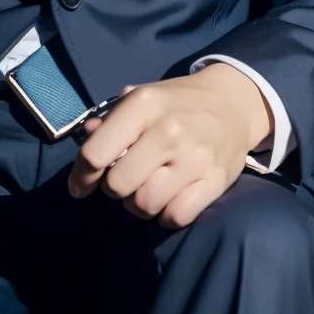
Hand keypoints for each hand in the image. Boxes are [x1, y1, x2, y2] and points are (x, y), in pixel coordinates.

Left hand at [68, 65, 272, 228]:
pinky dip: (166, 214)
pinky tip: (168, 199)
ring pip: (145, 204)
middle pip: (117, 185)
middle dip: (113, 188)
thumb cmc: (176, 103)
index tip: (80, 185)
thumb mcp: (140, 97)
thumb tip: (88, 137)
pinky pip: (176, 216)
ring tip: (146, 188)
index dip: (81, 175)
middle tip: (124, 179)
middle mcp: (169, 130)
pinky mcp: (216, 180)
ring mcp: (195, 157)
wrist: (233, 102)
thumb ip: (109, 119)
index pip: (95, 154)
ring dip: (138, 203)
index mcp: (144, 104)